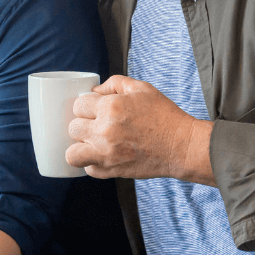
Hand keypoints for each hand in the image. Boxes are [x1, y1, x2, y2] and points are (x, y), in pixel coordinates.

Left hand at [67, 75, 213, 183]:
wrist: (181, 146)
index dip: (86, 106)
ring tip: (92, 143)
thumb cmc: (164, 115)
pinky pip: (89, 170)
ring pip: (72, 153)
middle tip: (96, 126)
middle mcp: (105, 131)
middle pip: (73, 128)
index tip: (95, 110)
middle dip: (82, 124)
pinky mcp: (112, 171)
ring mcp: (107, 154)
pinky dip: (93, 163)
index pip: (78, 105)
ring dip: (80, 147)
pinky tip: (103, 155)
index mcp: (110, 108)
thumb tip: (94, 91)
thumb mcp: (142, 88)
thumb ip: (114, 83)